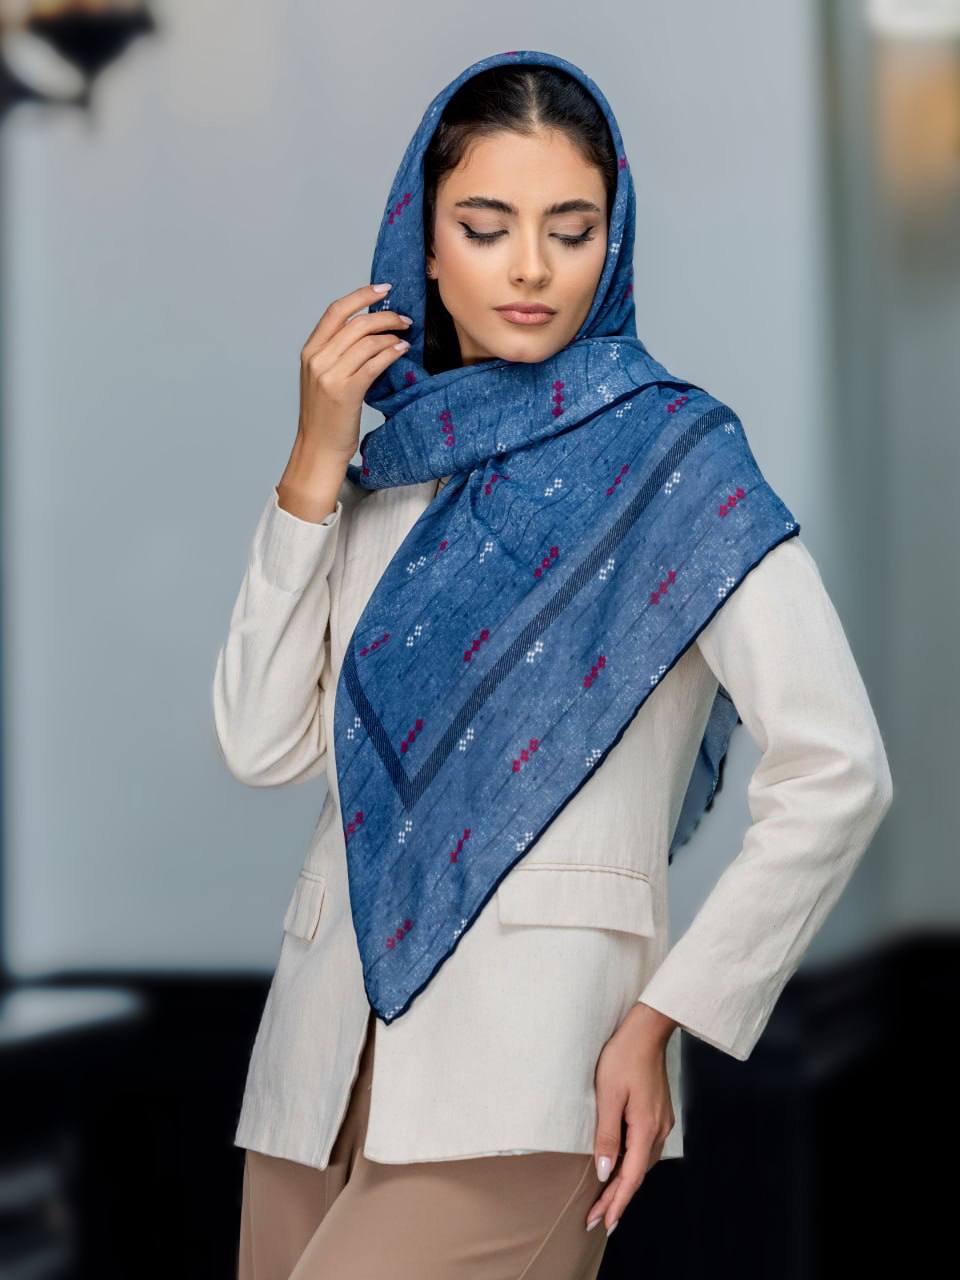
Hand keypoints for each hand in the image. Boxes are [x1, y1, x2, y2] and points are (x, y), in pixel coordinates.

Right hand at [297, 281, 413, 459]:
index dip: (361, 296)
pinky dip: (391, 353)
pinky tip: (402, 351)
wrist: (319, 448)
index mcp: (310, 352)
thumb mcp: (322, 378)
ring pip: (367, 342)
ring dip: (391, 335)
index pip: (336, 312)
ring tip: (405, 337)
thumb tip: (367, 330)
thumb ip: (336, 353)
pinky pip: (375, 363)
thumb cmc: (325, 415)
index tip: (383, 289)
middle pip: (356, 324)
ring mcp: (330, 376)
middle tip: (404, 318)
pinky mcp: (346, 392)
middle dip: (385, 316)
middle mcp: (317, 359)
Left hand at [585, 1002, 677, 1236]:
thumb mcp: (607, 1095)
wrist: (646, 1030)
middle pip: (637, 1174)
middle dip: (617, 1198)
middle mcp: (659, 1130)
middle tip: (596, 1220)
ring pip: (642, 1161)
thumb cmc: (623, 1057)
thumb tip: (605, 1172)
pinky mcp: (658, 1112)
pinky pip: (645, 1147)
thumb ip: (606, 1135)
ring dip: (624, 1182)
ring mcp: (662, 1121)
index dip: (616, 1202)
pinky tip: (620, 1165)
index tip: (602, 1223)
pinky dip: (631, 1163)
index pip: (631, 1177)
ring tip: (605, 1200)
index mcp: (646, 1128)